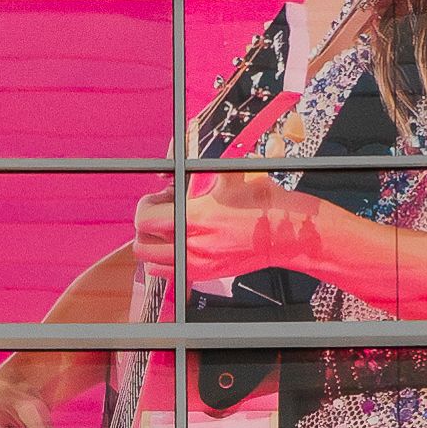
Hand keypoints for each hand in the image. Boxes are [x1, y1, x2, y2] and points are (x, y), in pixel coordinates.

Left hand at [131, 174, 318, 291]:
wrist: (284, 233)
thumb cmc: (262, 203)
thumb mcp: (232, 173)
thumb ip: (204, 164)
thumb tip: (184, 152)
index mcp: (195, 216)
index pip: (145, 218)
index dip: (147, 205)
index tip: (158, 198)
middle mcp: (192, 244)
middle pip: (142, 244)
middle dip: (146, 227)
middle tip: (161, 214)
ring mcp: (198, 263)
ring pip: (151, 262)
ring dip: (154, 245)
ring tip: (170, 231)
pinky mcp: (205, 274)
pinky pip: (170, 274)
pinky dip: (167, 262)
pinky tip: (180, 245)